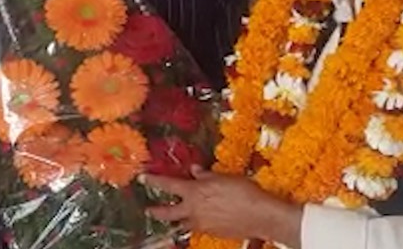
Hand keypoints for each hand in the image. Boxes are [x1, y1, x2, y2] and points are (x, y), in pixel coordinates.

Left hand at [142, 166, 302, 247]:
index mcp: (194, 192)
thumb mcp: (223, 178)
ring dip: (177, 220)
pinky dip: (195, 223)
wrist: (259, 215)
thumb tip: (195, 170)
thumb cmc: (242, 192)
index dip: (154, 180)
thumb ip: (206, 175)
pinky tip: (200, 220)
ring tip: (175, 218)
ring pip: (183, 223)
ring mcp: (201, 224)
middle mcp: (193, 210)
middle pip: (168, 212)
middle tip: (148, 210)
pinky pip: (198, 228)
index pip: (168, 184)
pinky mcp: (211, 233)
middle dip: (156, 211)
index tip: (142, 178)